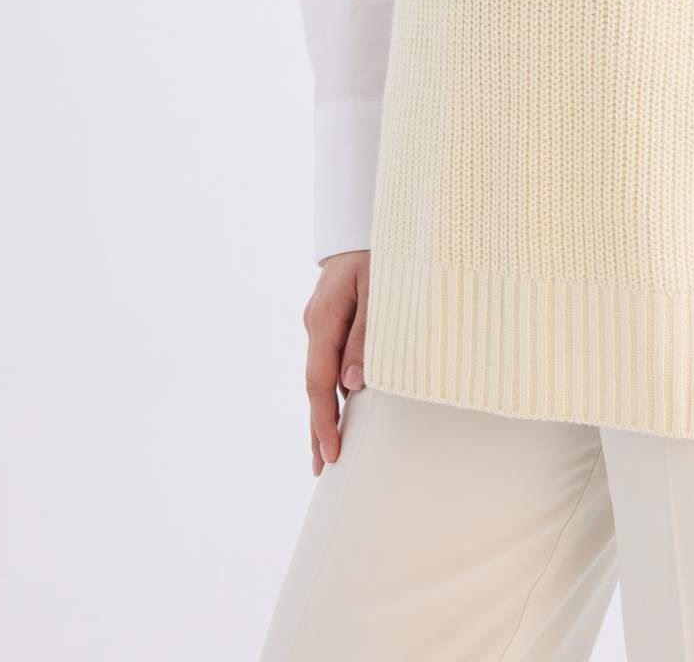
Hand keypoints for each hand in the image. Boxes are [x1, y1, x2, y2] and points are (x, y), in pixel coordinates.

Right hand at [302, 249, 369, 474]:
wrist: (364, 224)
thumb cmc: (380, 254)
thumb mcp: (379, 292)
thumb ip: (365, 338)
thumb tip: (352, 387)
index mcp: (325, 319)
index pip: (319, 383)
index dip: (323, 422)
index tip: (331, 455)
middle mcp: (315, 325)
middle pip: (313, 387)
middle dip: (317, 429)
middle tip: (322, 470)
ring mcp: (319, 323)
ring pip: (319, 376)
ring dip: (324, 412)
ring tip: (329, 451)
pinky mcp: (328, 321)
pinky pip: (327, 362)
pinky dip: (331, 389)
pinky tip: (340, 409)